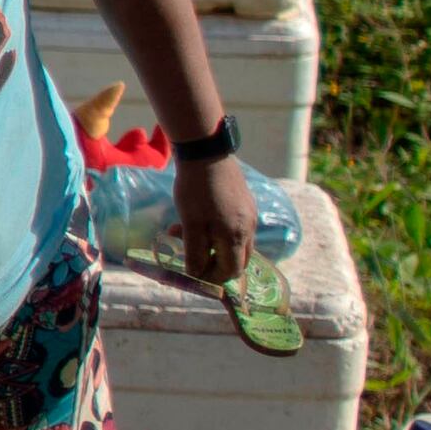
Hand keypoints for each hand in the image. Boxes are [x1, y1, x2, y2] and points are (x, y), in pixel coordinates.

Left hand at [175, 152, 260, 285]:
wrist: (206, 152)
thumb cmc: (196, 189)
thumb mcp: (191, 223)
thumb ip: (195, 252)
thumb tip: (196, 274)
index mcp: (238, 236)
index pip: (232, 271)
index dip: (211, 277)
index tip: (190, 271)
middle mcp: (250, 228)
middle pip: (236, 259)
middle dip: (211, 262)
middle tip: (186, 252)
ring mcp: (249, 214)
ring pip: (233, 242)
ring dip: (209, 245)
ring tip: (180, 231)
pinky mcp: (245, 202)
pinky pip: (233, 227)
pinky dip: (215, 231)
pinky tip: (194, 219)